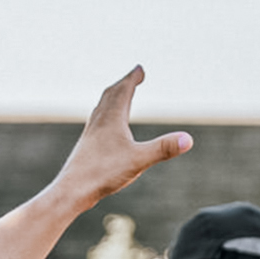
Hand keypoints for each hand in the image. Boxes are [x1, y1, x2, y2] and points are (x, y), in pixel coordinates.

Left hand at [54, 66, 191, 210]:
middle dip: (123, 84)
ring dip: (112, 98)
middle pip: (110, 95)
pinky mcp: (86, 147)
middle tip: (133, 76)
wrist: (71, 190)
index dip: (132, 78)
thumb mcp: (138, 161)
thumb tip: (188, 139)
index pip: (122, 91)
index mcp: (111, 119)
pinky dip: (105, 116)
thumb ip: (163, 149)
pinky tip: (106, 129)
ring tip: (119, 96)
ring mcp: (90, 134)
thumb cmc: (102, 174)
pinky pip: (97, 124)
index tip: (139, 68)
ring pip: (101, 108)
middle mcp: (98, 122)